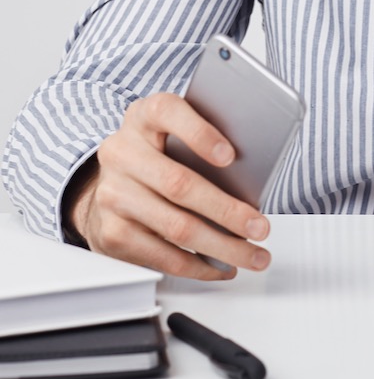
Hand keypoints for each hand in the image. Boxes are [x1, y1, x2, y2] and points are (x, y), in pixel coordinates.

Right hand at [68, 93, 271, 279]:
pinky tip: (223, 266)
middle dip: (228, 211)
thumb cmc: (159, 158)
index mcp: (143, 118)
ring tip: (255, 255)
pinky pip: (163, 256)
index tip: (230, 156)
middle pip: (179, 184)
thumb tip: (256, 178)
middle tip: (261, 227)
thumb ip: (205, 143)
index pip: (167, 112)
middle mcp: (121, 153)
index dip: (199, 133)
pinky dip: (200, 266)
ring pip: (176, 227)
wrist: (107, 187)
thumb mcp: (175, 136)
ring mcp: (113, 194)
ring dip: (223, 247)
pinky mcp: (112, 232)